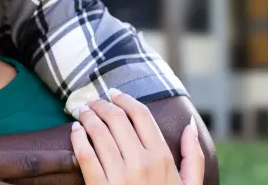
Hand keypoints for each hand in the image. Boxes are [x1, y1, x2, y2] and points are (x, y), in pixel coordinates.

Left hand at [71, 89, 204, 184]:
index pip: (141, 115)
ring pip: (98, 133)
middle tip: (93, 101)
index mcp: (162, 157)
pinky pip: (84, 155)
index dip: (125, 100)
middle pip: (116, 119)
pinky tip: (75, 131)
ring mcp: (119, 175)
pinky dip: (78, 138)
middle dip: (102, 105)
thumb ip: (192, 156)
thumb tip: (190, 127)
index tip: (114, 93)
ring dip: (87, 116)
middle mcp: (141, 162)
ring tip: (82, 111)